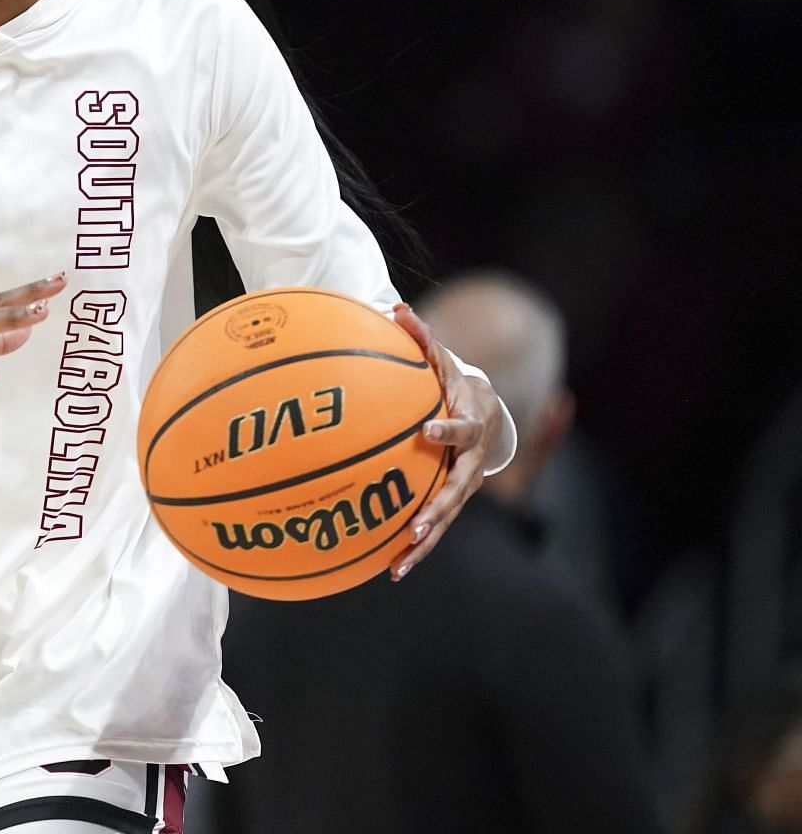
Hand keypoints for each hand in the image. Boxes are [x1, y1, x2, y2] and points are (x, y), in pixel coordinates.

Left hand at [388, 301, 505, 580]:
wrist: (487, 411)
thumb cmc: (454, 382)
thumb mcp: (442, 360)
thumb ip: (421, 338)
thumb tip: (398, 309)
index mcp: (473, 424)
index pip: (464, 427)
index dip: (448, 429)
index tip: (428, 430)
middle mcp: (472, 461)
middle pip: (458, 489)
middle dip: (438, 509)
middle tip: (416, 525)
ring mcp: (463, 485)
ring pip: (447, 518)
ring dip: (425, 541)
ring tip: (399, 564)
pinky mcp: (451, 501)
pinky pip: (435, 526)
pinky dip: (416, 548)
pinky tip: (390, 569)